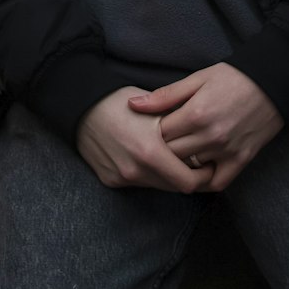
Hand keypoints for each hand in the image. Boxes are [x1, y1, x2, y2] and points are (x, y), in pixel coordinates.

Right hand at [75, 87, 214, 192]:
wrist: (80, 106)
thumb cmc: (120, 100)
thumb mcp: (155, 108)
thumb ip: (179, 128)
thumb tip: (202, 140)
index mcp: (150, 151)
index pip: (189, 182)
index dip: (203, 176)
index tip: (208, 164)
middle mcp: (136, 171)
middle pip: (174, 188)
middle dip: (187, 177)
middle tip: (195, 163)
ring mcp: (122, 178)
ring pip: (157, 186)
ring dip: (167, 176)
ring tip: (171, 158)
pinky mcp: (110, 181)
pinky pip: (138, 183)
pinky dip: (147, 174)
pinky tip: (146, 157)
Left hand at [128, 64, 282, 192]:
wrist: (272, 83)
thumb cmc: (231, 77)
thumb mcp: (196, 79)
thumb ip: (165, 95)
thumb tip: (133, 105)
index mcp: (195, 114)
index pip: (159, 135)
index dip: (151, 133)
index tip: (149, 130)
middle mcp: (210, 136)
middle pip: (172, 155)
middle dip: (161, 151)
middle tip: (157, 146)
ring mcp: (226, 151)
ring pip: (191, 170)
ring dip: (180, 165)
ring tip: (173, 157)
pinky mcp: (241, 161)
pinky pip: (217, 183)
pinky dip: (204, 181)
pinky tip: (196, 171)